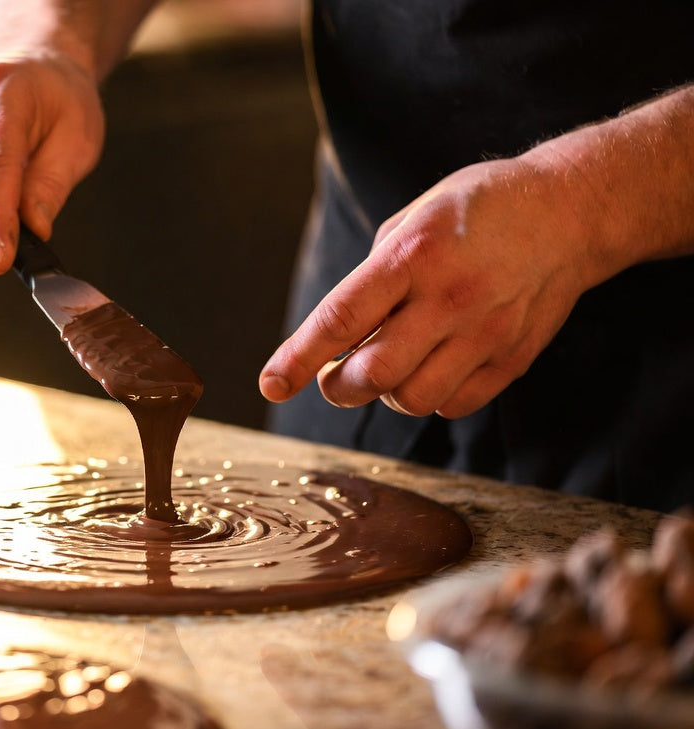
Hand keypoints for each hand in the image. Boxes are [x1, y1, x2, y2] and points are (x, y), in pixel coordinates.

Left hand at [259, 156, 603, 418]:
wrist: (571, 210)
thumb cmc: (477, 210)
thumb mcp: (412, 219)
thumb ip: (372, 277)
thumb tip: (336, 337)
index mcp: (413, 255)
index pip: (340, 319)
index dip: (298, 359)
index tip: (271, 385)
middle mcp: (448, 297)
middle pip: (371, 374)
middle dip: (337, 385)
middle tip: (335, 375)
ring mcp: (485, 331)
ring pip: (411, 399)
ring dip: (384, 394)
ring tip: (387, 368)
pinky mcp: (513, 358)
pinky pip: (453, 405)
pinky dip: (429, 397)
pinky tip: (430, 369)